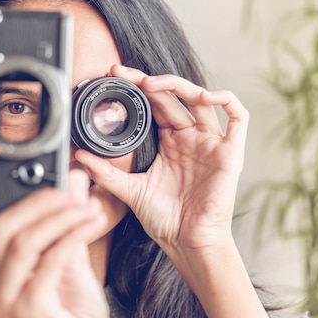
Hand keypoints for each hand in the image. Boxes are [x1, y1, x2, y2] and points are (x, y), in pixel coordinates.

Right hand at [0, 170, 115, 317]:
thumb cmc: (72, 315)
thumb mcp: (65, 261)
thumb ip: (64, 224)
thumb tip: (73, 182)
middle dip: (37, 201)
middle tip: (70, 190)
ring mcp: (4, 303)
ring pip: (24, 242)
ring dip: (61, 216)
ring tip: (87, 205)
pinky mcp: (28, 312)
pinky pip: (49, 260)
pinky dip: (73, 235)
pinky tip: (93, 222)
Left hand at [76, 64, 245, 251]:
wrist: (186, 242)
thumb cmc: (164, 219)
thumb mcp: (130, 191)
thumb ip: (105, 173)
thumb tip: (80, 157)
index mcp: (169, 142)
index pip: (156, 104)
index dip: (138, 87)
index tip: (116, 76)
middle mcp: (190, 137)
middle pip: (175, 96)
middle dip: (151, 81)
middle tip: (127, 75)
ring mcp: (211, 143)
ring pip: (203, 100)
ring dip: (181, 86)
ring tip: (154, 84)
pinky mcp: (230, 152)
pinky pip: (238, 118)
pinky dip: (226, 101)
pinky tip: (206, 96)